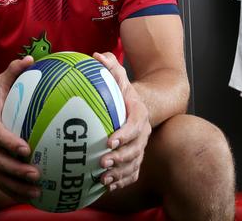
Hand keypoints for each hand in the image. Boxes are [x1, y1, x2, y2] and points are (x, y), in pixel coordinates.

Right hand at [0, 55, 41, 200]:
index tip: (26, 149)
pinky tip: (34, 197)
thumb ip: (14, 70)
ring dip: (17, 185)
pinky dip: (14, 191)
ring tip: (38, 191)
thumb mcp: (1, 81)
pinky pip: (1, 182)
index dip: (9, 143)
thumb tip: (29, 59)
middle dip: (15, 170)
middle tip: (36, 174)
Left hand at [93, 51, 151, 191]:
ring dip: (120, 172)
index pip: (135, 125)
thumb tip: (97, 55)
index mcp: (139, 113)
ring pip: (134, 163)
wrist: (141, 106)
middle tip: (102, 161)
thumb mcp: (119, 77)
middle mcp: (143, 132)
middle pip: (136, 148)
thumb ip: (111, 66)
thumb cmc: (124, 92)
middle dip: (120, 157)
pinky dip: (122, 180)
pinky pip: (132, 173)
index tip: (109, 140)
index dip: (124, 134)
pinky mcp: (136, 158)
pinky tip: (107, 186)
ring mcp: (141, 146)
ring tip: (103, 177)